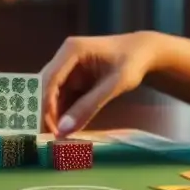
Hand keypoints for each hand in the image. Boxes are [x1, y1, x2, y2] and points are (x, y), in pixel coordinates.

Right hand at [41, 31, 159, 136]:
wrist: (144, 53)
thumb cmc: (132, 63)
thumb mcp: (114, 85)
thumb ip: (89, 106)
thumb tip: (63, 130)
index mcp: (71, 50)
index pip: (50, 79)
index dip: (45, 104)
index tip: (50, 128)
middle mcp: (64, 57)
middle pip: (46, 87)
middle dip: (45, 112)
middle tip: (48, 138)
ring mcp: (68, 68)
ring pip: (52, 95)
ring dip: (53, 116)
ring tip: (55, 138)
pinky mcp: (73, 79)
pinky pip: (63, 99)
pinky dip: (63, 114)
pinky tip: (64, 130)